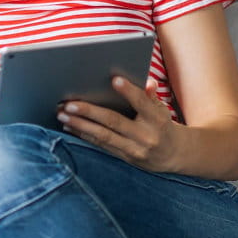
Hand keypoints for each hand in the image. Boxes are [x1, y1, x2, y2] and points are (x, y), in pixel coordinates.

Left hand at [57, 77, 179, 171]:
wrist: (175, 155)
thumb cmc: (163, 124)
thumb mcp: (162, 108)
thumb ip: (151, 96)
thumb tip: (148, 81)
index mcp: (157, 120)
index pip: (142, 103)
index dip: (129, 91)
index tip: (114, 79)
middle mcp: (146, 136)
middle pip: (114, 121)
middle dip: (89, 112)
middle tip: (68, 103)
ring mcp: (134, 150)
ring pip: (103, 136)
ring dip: (79, 124)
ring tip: (62, 114)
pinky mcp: (125, 158)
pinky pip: (101, 145)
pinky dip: (83, 135)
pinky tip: (69, 126)